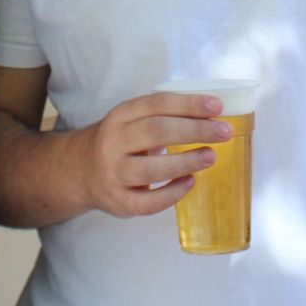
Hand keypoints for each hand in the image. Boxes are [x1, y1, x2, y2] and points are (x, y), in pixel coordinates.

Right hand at [78, 92, 232, 217]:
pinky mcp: (119, 202)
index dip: (188, 104)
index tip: (217, 107)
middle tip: (224, 132)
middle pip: (156, 132)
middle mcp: (112, 142)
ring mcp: (113, 173)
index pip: (156, 104)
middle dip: (194, 130)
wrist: (82, 171)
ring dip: (186, 161)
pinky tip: (190, 182)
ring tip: (211, 156)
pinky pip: (149, 201)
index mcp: (120, 116)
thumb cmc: (121, 142)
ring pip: (152, 168)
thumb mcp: (131, 120)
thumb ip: (162, 116)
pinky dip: (173, 193)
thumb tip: (212, 115)